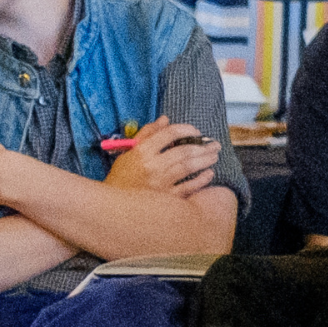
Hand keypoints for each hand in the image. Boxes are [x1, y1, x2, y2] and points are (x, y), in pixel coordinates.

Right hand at [101, 117, 215, 194]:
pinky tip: (209, 174)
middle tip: (214, 144)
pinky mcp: (165, 199)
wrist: (113, 206)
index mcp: (142, 152)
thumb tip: (165, 120)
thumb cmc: (121, 176)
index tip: (196, 131)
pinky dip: (201, 180)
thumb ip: (147, 133)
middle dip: (202, 146)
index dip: (186, 129)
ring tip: (214, 155)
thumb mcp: (129, 151)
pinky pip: (188, 188)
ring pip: (188, 167)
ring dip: (205, 160)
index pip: (169, 134)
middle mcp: (152, 166)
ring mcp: (160, 183)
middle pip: (183, 151)